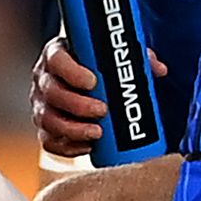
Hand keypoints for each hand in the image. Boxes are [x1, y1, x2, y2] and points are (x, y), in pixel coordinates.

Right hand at [29, 36, 166, 157]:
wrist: (81, 77)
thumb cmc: (96, 63)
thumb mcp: (113, 53)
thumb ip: (136, 57)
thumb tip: (158, 69)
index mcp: (58, 54)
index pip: (57, 60)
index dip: (72, 72)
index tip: (94, 81)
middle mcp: (45, 79)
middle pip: (52, 93)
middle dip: (77, 105)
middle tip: (103, 110)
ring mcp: (41, 104)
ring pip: (47, 120)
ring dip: (73, 129)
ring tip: (97, 133)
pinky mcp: (45, 127)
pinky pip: (48, 141)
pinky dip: (67, 147)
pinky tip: (87, 147)